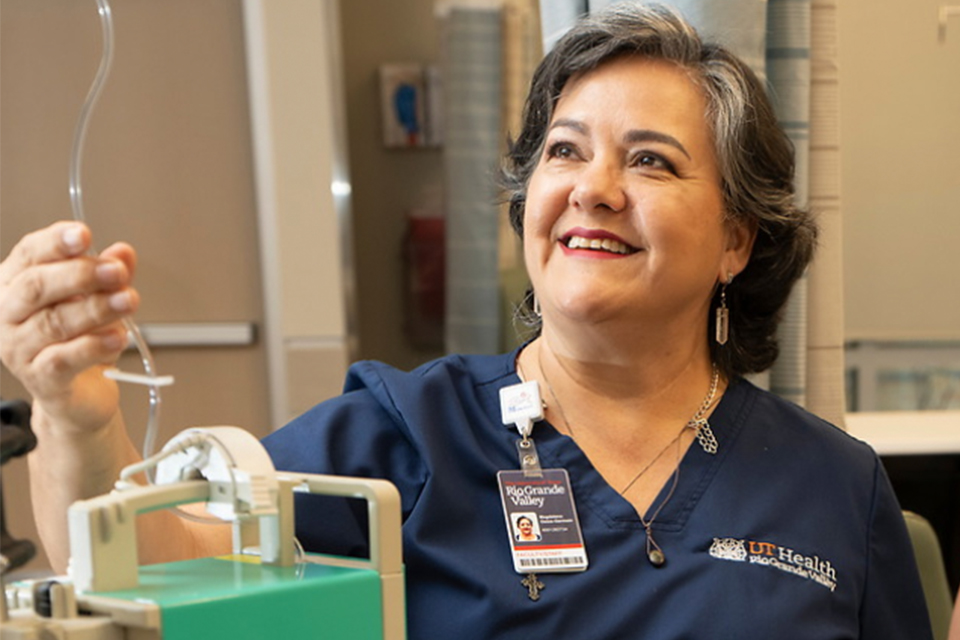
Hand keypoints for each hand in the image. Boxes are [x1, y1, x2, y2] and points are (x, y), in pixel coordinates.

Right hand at [0, 222, 138, 433]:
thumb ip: (110, 274)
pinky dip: (94, 345)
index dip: (55, 242)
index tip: (84, 233)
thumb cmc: (80, 339)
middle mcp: (7, 314)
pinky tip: (117, 336)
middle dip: (80, 275)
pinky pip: (64, 359)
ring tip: (128, 301)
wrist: (79, 393)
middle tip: (116, 271)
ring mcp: (18, 348)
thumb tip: (123, 252)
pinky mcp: (40, 379)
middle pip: (36, 286)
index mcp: (14, 283)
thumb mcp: (99, 299)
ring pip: (54, 322)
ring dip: (96, 309)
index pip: (29, 254)